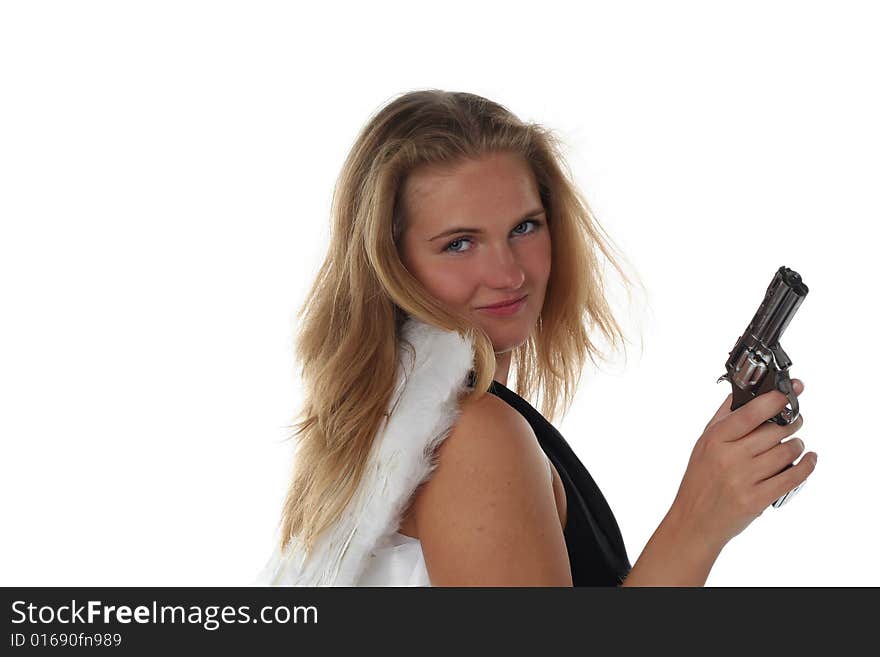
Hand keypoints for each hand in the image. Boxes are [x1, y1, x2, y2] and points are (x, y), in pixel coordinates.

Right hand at [668, 379, 816, 550]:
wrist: (695, 521)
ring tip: (795, 444)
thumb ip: (723, 417)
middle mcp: (729, 458)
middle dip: (791, 423)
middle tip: (794, 420)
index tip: (788, 393)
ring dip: (797, 445)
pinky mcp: (757, 500)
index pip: (750, 413)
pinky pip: (792, 477)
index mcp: (715, 440)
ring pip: (786, 452)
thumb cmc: (699, 481)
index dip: (773, 401)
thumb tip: (742, 392)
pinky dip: (807, 466)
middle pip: (774, 432)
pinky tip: (809, 459)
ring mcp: (744, 480)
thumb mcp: (704, 444)